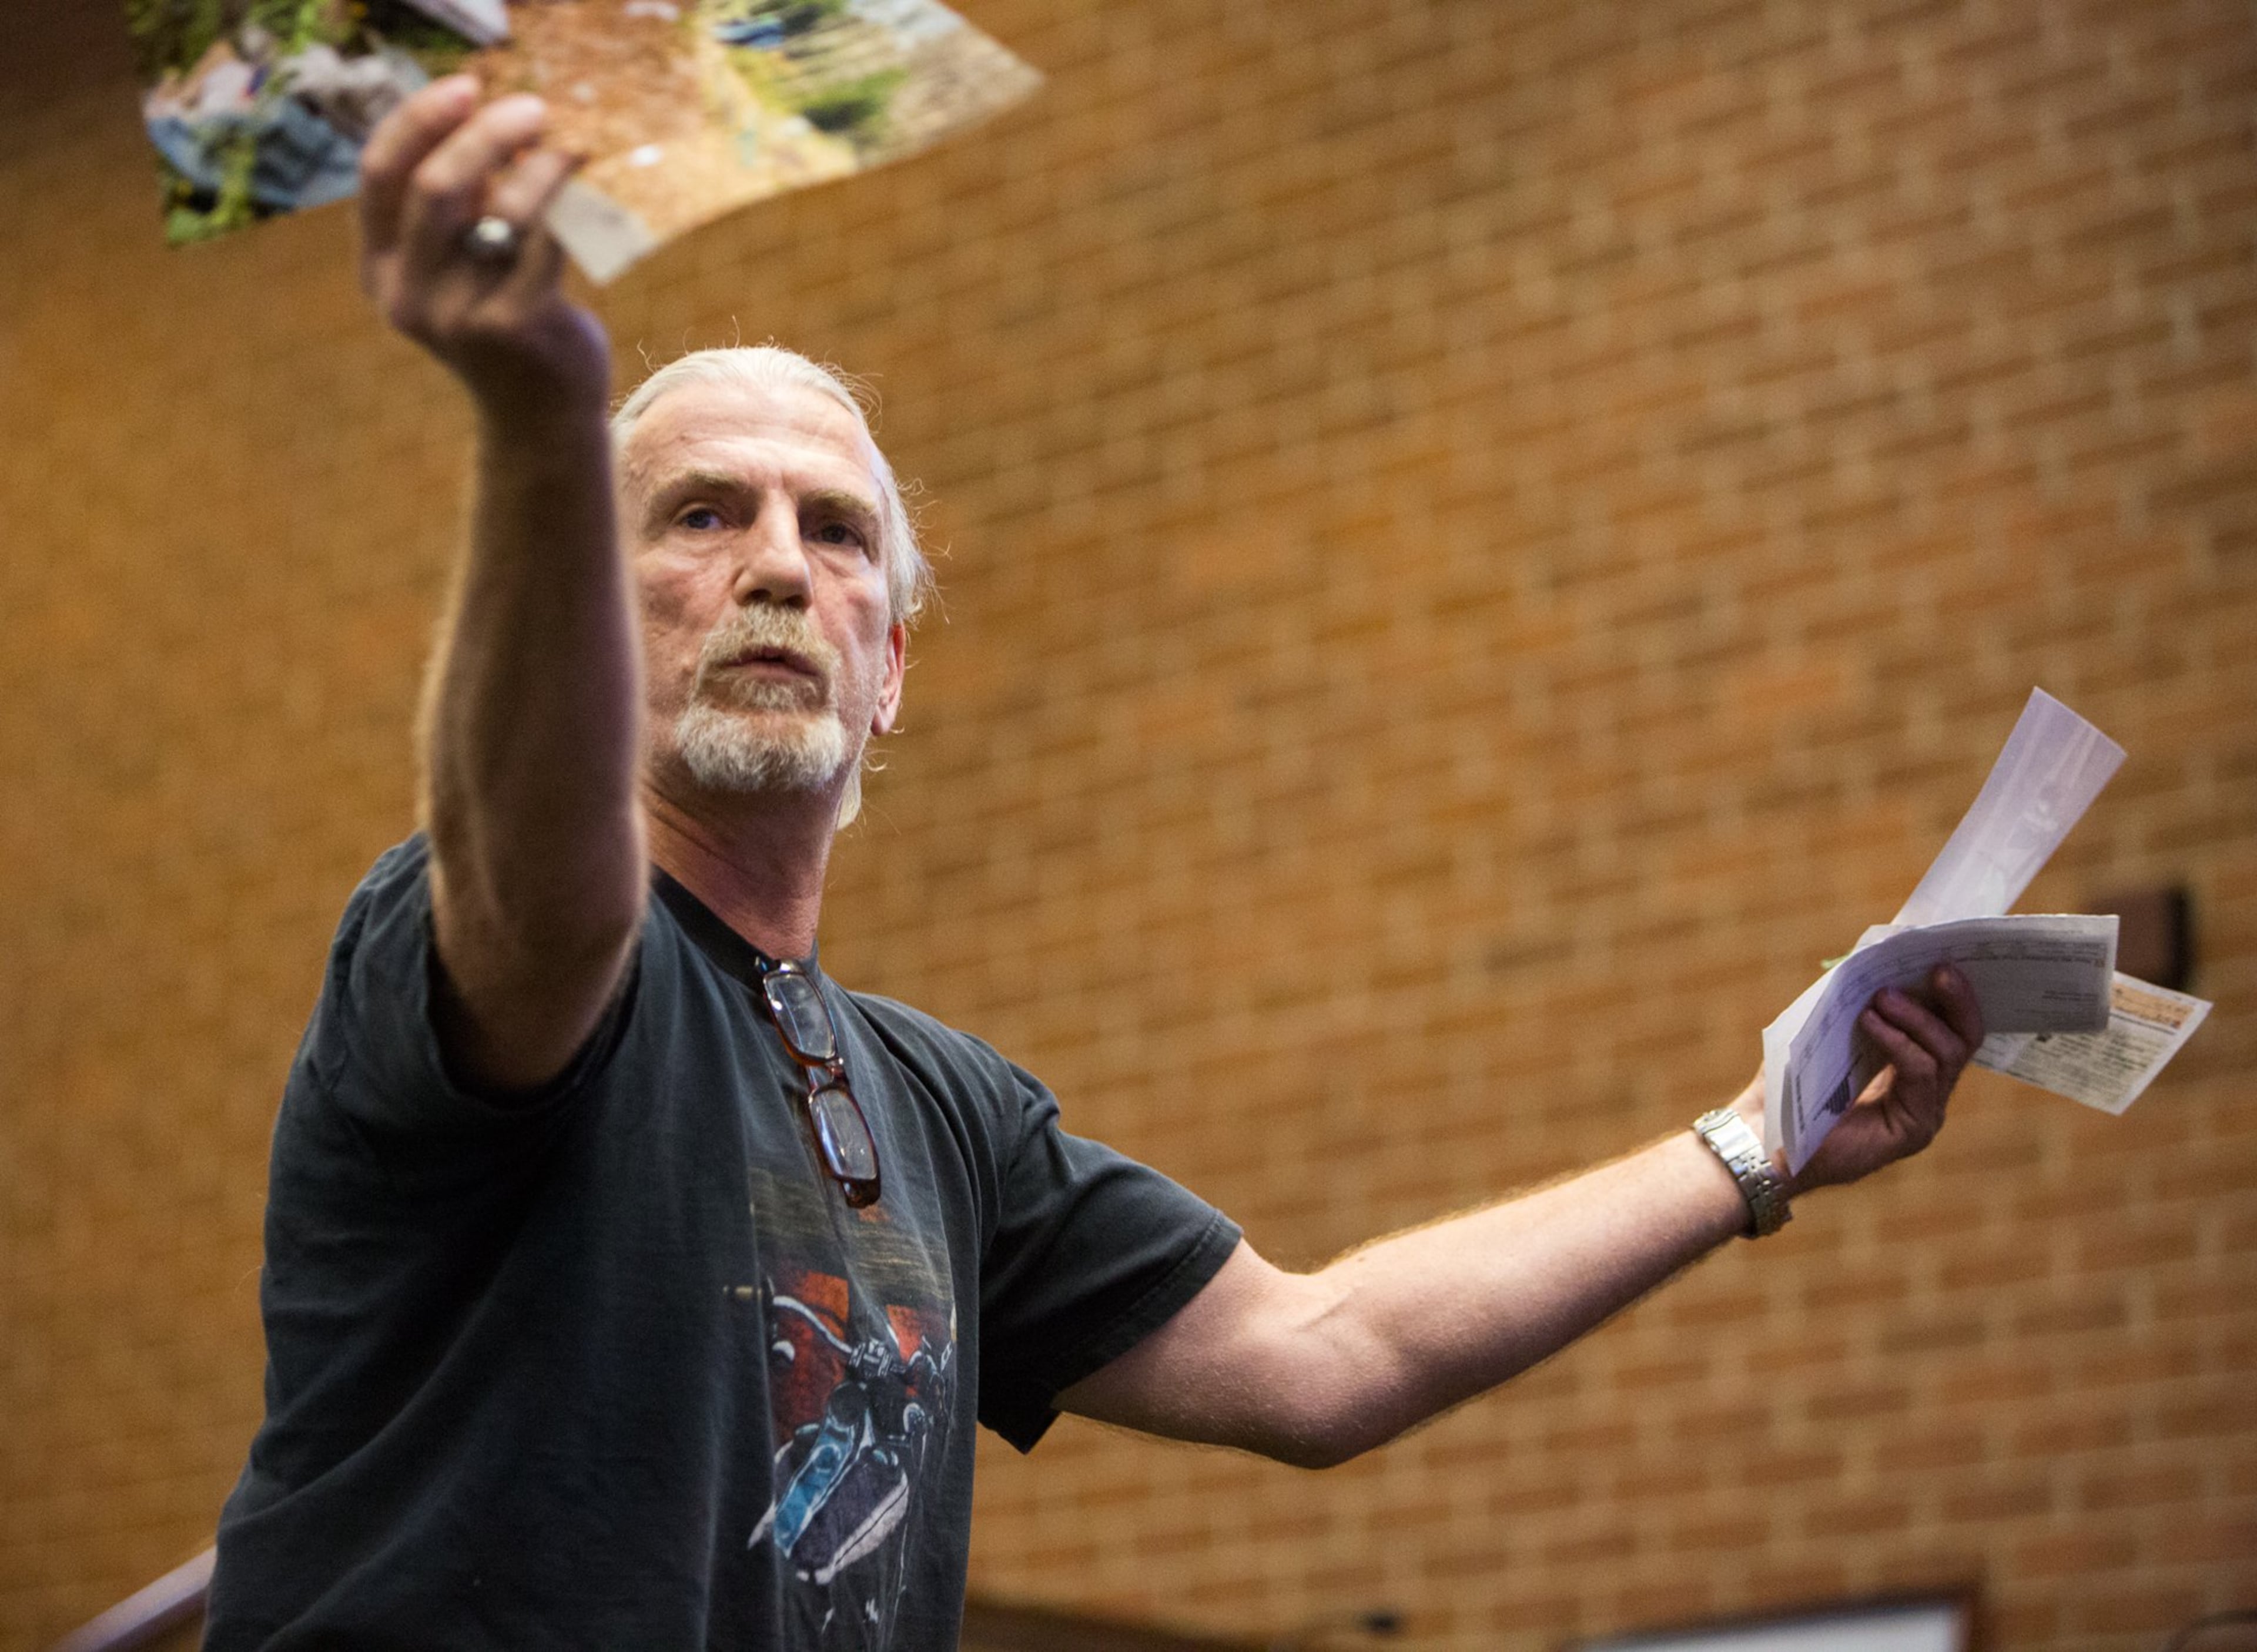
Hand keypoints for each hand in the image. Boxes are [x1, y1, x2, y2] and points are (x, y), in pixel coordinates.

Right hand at [358, 76, 608, 422]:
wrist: (539, 418)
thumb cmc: (501, 322)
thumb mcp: (456, 268)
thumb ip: (455, 209)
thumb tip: (489, 120)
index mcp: (379, 271)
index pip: (379, 174)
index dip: (418, 119)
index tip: (465, 86)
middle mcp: (408, 295)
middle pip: (436, 185)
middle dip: (486, 134)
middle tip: (532, 108)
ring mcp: (459, 315)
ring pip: (500, 211)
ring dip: (539, 165)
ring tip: (569, 145)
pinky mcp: (515, 326)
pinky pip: (546, 242)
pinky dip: (569, 203)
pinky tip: (586, 184)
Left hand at [1786, 963, 1985, 1192]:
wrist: (1761, 1136)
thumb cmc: (1789, 1082)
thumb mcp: (1827, 1029)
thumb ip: (1855, 998)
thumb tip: (1875, 950)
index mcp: (1910, 1067)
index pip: (1949, 1026)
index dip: (1950, 992)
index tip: (1939, 956)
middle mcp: (1926, 1091)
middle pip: (1962, 1039)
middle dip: (1954, 1000)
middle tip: (1938, 968)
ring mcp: (1925, 1112)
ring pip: (1946, 1054)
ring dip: (1916, 1017)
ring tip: (1883, 996)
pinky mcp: (1914, 1129)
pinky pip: (1920, 1073)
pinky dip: (1898, 1041)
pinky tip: (1871, 1021)